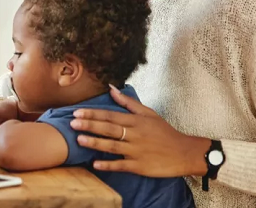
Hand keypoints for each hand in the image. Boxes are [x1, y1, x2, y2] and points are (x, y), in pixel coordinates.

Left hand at [70, 85, 210, 177]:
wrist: (183, 152)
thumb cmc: (165, 132)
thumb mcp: (149, 114)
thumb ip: (128, 102)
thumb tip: (111, 88)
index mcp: (136, 121)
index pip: (111, 115)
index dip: (93, 113)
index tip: (77, 112)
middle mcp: (135, 134)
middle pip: (109, 129)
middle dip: (90, 125)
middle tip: (72, 123)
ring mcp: (137, 151)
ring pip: (113, 146)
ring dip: (95, 143)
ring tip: (79, 140)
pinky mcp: (140, 166)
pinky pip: (121, 165)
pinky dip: (109, 164)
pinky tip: (95, 164)